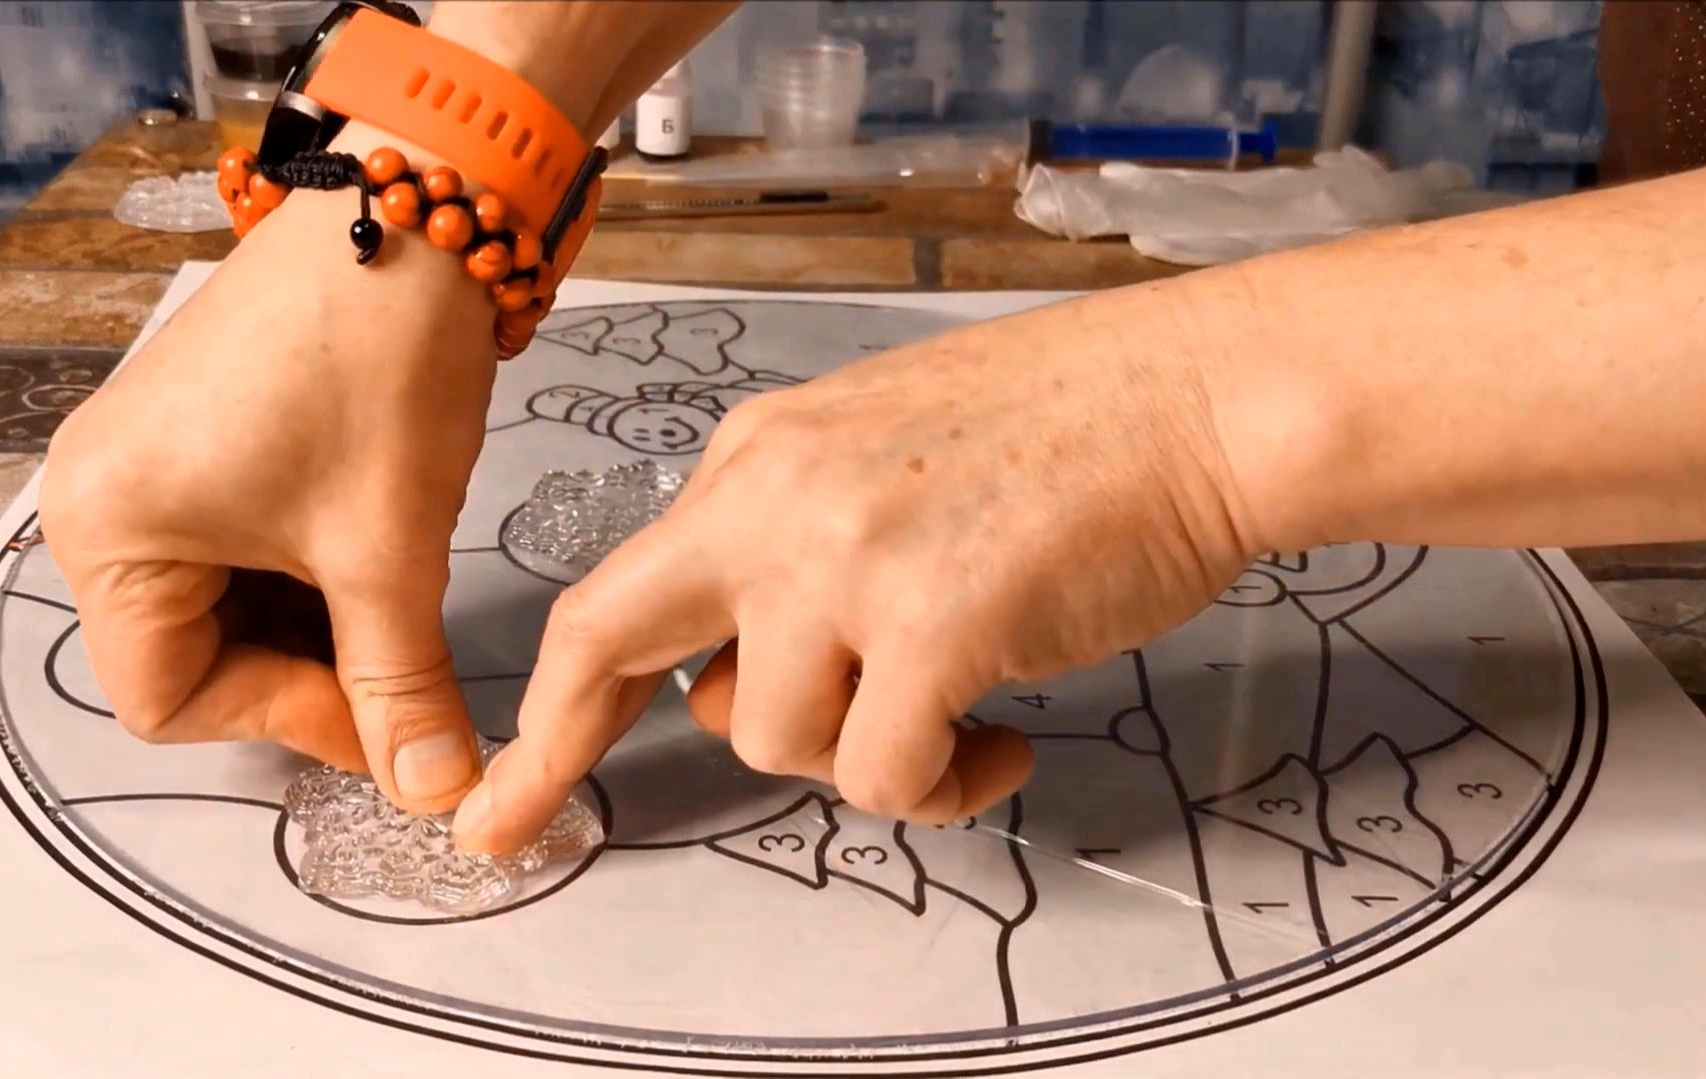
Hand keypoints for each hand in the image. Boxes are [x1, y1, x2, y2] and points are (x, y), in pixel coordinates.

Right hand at [39, 173, 495, 814]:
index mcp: (106, 530)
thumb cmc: (376, 364)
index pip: (172, 701)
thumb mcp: (388, 549)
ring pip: (222, 608)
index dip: (287, 724)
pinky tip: (373, 564)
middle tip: (402, 683)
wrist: (416, 209)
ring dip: (313, 628)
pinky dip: (305, 576)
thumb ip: (400, 687)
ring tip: (398, 610)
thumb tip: (434, 793)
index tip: (389, 728)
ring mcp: (144, 464)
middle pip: (191, 657)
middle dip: (304, 677)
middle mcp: (98, 499)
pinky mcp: (196, 439)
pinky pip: (234, 550)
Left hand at [453, 288, 1260, 852]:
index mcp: (760, 459)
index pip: (620, 589)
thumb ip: (791, 556)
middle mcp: (774, 500)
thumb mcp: (882, 463)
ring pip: (770, 737)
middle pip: (610, 641)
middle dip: (560, 744)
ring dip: (854, 755)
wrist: (1195, 401)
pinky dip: (944, 787)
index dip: (559, 699)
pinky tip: (1001, 742)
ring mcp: (843, 561)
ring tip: (950, 722)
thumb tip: (735, 684)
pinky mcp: (929, 626)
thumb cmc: (1068, 432)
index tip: (511, 779)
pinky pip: (887, 778)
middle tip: (540, 817)